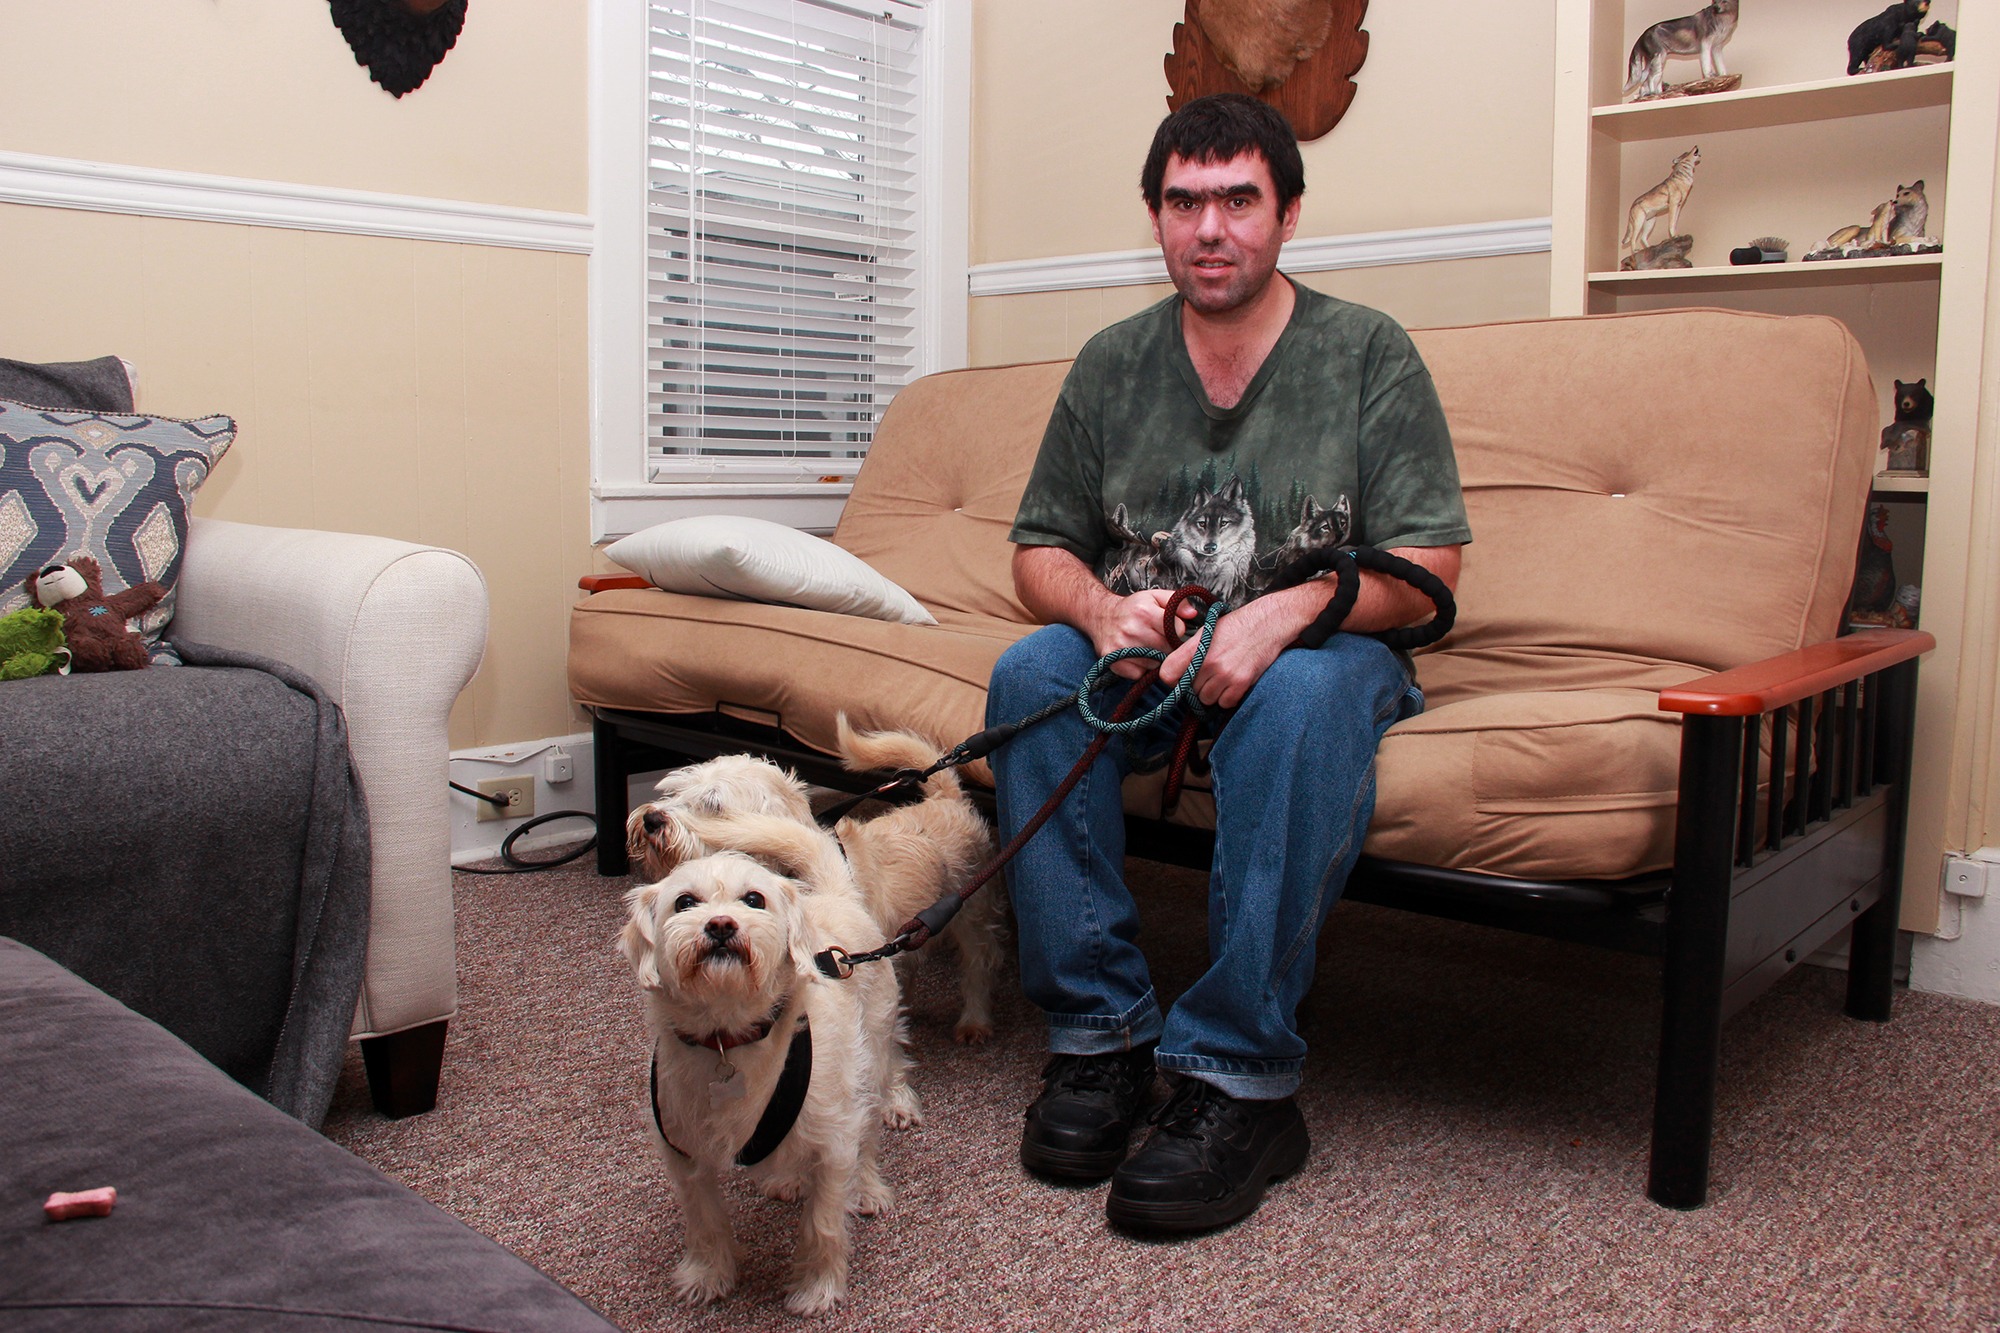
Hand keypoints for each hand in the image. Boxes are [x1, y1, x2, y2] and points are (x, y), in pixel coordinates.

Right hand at [1088, 589, 1196, 678]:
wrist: (1100, 616)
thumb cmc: (1132, 608)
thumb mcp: (1154, 597)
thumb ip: (1176, 601)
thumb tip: (1193, 614)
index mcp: (1145, 612)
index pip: (1177, 630)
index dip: (1177, 631)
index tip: (1171, 630)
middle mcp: (1132, 630)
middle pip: (1167, 650)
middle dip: (1168, 647)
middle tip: (1160, 640)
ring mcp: (1122, 648)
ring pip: (1155, 664)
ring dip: (1155, 659)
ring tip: (1148, 647)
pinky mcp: (1115, 661)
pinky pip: (1139, 674)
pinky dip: (1141, 669)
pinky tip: (1137, 657)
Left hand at [1160, 594, 1292, 708]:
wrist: (1267, 623)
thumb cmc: (1237, 626)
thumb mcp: (1207, 630)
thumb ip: (1190, 651)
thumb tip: (1176, 671)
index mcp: (1195, 647)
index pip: (1167, 674)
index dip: (1172, 680)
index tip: (1180, 678)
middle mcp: (1208, 662)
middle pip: (1190, 690)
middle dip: (1198, 685)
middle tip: (1210, 674)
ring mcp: (1225, 673)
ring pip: (1207, 699)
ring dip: (1213, 693)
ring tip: (1222, 677)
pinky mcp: (1241, 682)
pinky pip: (1225, 703)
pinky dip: (1228, 697)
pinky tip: (1233, 683)